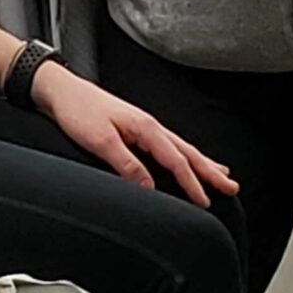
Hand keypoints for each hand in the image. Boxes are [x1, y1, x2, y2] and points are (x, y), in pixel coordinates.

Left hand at [32, 67, 236, 207]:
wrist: (60, 90)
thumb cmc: (78, 111)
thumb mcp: (100, 141)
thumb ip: (126, 164)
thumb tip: (149, 187)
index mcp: (146, 128)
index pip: (176, 161)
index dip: (192, 183)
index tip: (206, 201)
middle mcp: (149, 125)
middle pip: (188, 152)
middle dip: (210, 171)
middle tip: (232, 187)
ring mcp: (143, 126)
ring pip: (181, 148)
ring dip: (201, 163)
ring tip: (220, 175)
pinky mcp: (134, 129)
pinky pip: (168, 146)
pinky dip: (183, 156)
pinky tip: (184, 161)